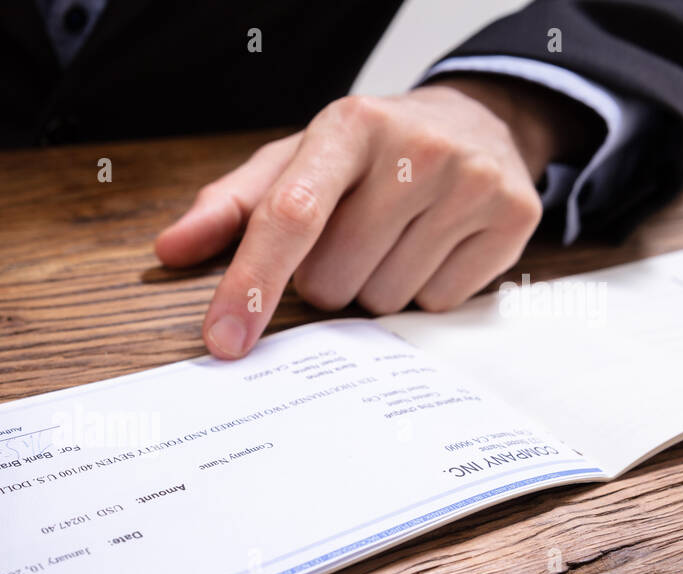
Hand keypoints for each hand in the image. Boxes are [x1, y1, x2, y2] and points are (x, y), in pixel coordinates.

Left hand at [156, 79, 588, 358]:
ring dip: (373, 288)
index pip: (290, 216)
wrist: (475, 123)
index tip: (224, 341)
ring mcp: (471, 181)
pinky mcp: (513, 217)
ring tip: (392, 241)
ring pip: (384, 300)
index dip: (251, 284)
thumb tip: (170, 251)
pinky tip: (430, 249)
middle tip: (349, 241)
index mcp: (347, 127)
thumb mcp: (295, 163)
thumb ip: (229, 208)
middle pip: (334, 279)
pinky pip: (436, 305)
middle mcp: (414, 149)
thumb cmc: (365, 156)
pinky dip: (423, 292)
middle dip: (327, 280)